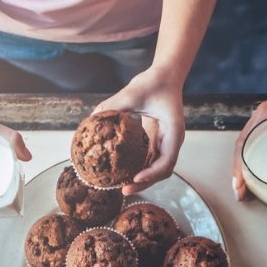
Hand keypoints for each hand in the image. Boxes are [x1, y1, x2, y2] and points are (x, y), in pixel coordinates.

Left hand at [95, 67, 185, 195]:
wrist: (165, 76)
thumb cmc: (153, 82)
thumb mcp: (132, 92)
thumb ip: (114, 105)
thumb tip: (93, 119)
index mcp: (173, 131)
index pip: (167, 160)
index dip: (152, 173)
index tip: (135, 177)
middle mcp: (172, 140)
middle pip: (162, 170)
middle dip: (145, 182)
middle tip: (124, 190)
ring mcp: (166, 142)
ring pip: (157, 168)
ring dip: (142, 178)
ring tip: (122, 186)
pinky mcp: (158, 141)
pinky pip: (150, 160)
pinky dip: (139, 168)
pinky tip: (124, 172)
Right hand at [232, 70, 266, 201]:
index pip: (245, 145)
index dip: (239, 169)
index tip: (239, 186)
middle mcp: (263, 113)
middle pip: (240, 145)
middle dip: (237, 170)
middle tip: (240, 191)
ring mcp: (264, 111)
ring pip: (244, 139)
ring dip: (240, 161)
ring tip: (243, 182)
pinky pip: (252, 132)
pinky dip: (247, 149)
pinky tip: (251, 162)